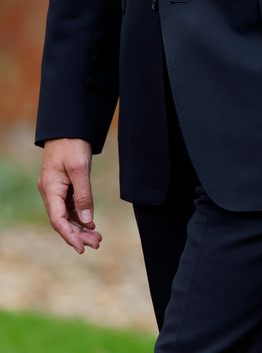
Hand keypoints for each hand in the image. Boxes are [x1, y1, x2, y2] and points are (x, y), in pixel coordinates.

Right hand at [38, 138, 101, 253]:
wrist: (68, 127)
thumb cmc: (72, 145)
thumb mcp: (80, 168)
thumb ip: (84, 195)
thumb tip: (87, 221)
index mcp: (50, 189)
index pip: (58, 220)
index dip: (70, 235)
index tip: (81, 248)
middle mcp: (50, 192)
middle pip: (62, 220)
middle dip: (78, 234)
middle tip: (97, 243)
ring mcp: (56, 190)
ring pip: (66, 215)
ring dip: (80, 227)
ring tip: (97, 238)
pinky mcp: (63, 186)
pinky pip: (69, 207)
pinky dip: (80, 216)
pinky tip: (91, 223)